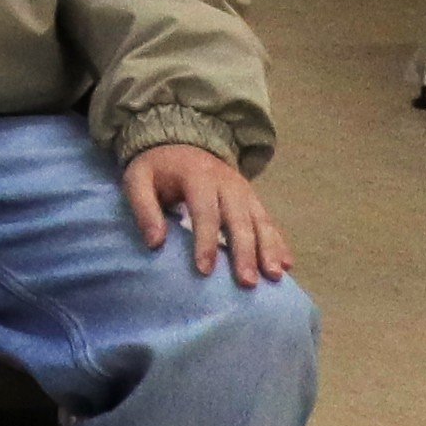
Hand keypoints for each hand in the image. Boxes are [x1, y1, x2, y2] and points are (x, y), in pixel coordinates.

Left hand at [123, 142, 290, 287]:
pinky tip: (287, 264)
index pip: (205, 212)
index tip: (205, 271)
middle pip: (239, 220)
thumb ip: (143, 209)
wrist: (180, 142)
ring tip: (275, 277)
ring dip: (269, 250)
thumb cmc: (157, 169)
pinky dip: (279, 242)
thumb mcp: (137, 180)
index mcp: (198, 177)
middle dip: (245, 253)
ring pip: (261, 221)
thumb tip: (155, 244)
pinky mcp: (252, 199)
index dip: (206, 242)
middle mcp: (227, 183)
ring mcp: (244, 191)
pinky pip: (268, 222)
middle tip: (247, 283)